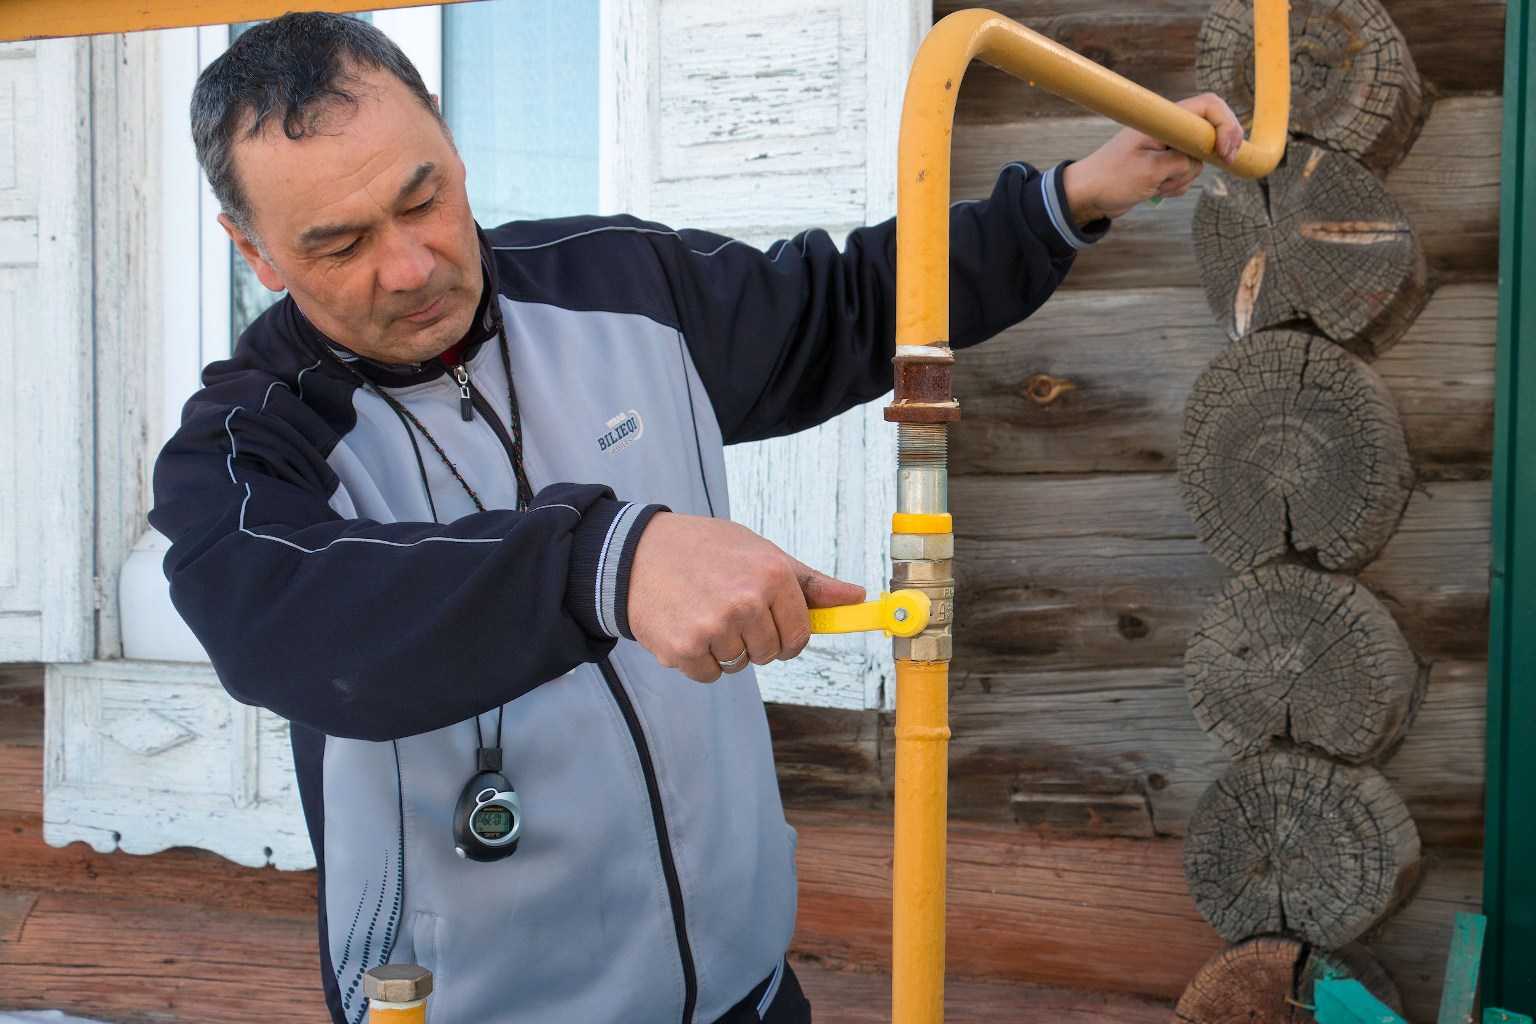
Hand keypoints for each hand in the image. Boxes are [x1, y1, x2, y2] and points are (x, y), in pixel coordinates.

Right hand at [626, 512, 866, 682]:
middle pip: (770, 653)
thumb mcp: (761, 553)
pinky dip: (699, 659)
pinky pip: (710, 674)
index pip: (799, 635)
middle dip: (753, 639)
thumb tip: (856, 597)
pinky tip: (685, 626)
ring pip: (740, 664)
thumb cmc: (705, 550)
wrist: (636, 553)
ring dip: (725, 648)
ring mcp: (716, 627)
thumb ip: (809, 583)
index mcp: (772, 575)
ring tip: (703, 613)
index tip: (770, 623)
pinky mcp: (685, 648)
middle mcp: (747, 601)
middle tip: (726, 608)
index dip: (786, 634)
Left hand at [1062, 92, 1245, 223]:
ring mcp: (1166, 147)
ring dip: (1183, 178)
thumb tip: (1199, 161)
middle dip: (1206, 157)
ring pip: (1196, 161)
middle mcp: (1167, 129)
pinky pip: (1185, 174)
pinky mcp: (1163, 164)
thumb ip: (1181, 163)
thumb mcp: (1149, 172)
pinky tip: (1155, 189)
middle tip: (1213, 167)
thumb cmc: (1110, 178)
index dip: (1226, 125)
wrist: (1087, 195)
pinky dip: (1176, 185)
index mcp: (1163, 120)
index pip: (1208, 106)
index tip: (1226, 152)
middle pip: (1208, 135)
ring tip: (1156, 184)